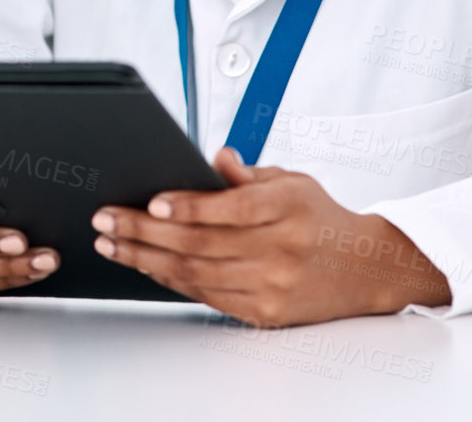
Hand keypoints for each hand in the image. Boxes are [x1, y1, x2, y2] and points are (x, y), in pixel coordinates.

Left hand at [90, 147, 450, 326]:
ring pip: (197, 274)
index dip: (189, 207)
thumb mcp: (293, 180)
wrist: (364, 269)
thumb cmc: (320, 217)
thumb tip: (215, 157)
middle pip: (202, 244)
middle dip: (145, 232)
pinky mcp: (265, 312)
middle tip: (107, 220)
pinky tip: (145, 265)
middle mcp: (282, 249)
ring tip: (112, 244)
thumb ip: (249, 173)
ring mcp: (273, 285)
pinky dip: (170, 280)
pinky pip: (206, 296)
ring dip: (146, 259)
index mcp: (289, 207)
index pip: (232, 209)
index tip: (151, 201)